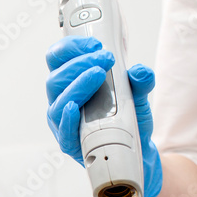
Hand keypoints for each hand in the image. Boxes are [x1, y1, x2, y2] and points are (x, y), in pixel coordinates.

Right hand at [44, 36, 162, 196]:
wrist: (137, 152)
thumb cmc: (127, 120)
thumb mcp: (138, 95)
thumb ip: (140, 82)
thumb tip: (140, 71)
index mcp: (69, 82)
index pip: (57, 58)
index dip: (71, 47)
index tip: (96, 44)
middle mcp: (61, 100)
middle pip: (55, 77)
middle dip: (79, 63)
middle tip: (104, 58)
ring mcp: (63, 123)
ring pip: (58, 102)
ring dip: (77, 85)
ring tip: (97, 74)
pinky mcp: (71, 144)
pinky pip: (64, 131)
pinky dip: (68, 118)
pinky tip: (75, 108)